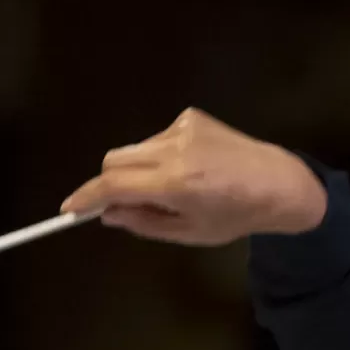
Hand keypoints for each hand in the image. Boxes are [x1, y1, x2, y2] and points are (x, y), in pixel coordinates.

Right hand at [60, 108, 327, 245]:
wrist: (279, 183)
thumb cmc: (236, 215)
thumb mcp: (189, 232)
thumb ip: (143, 223)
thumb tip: (106, 213)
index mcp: (176, 183)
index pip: (113, 185)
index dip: (86, 197)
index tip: (70, 209)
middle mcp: (175, 149)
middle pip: (114, 160)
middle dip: (110, 183)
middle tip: (121, 205)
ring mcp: (183, 127)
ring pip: (135, 149)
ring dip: (137, 170)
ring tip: (170, 188)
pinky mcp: (191, 116)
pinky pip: (156, 138)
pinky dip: (158, 155)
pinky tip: (189, 167)